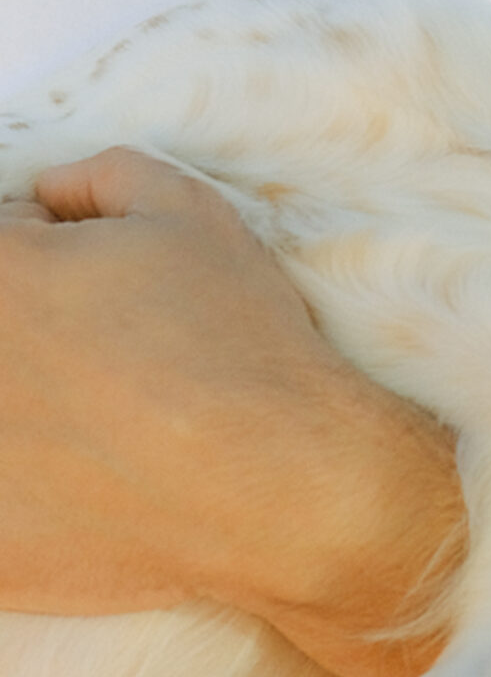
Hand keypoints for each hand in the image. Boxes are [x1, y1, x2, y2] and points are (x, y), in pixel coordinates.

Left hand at [0, 147, 464, 676]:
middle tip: (107, 357)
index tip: (99, 290)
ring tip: (105, 420)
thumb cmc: (236, 339)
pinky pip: (8, 500)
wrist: (278, 483)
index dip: (52, 257)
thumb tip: (50, 192)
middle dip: (38, 334)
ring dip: (35, 410)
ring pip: (5, 416)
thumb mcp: (189, 211)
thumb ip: (99, 177)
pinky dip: (39, 492)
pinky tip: (98, 483)